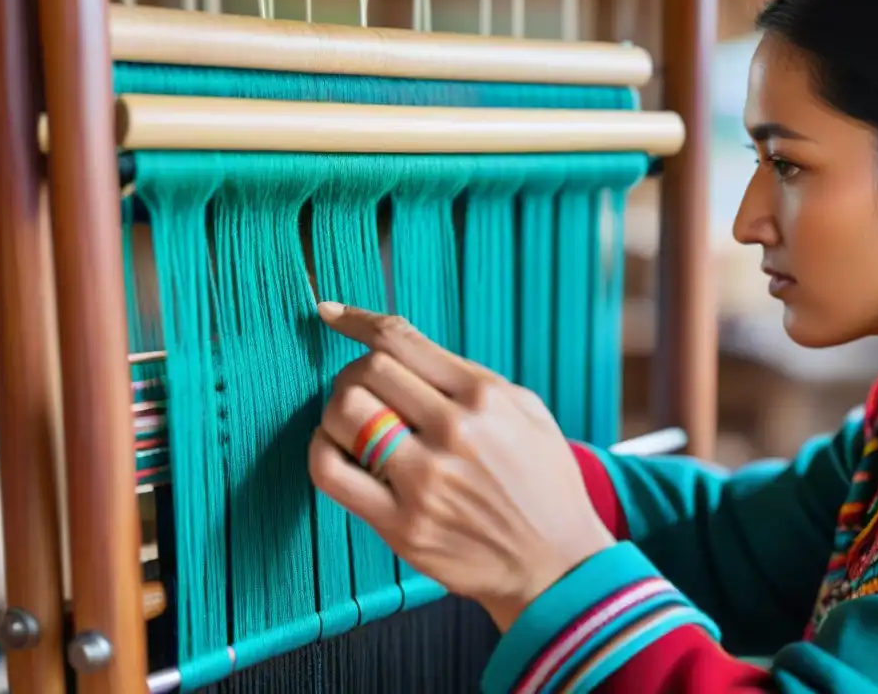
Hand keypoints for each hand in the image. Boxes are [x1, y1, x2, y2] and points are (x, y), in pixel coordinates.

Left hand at [308, 302, 614, 631]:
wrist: (557, 563)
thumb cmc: (543, 481)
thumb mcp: (526, 411)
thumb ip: (471, 377)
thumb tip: (407, 349)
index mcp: (484, 396)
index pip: (399, 340)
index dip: (356, 320)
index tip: (331, 314)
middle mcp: (454, 432)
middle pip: (369, 371)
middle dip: (353, 371)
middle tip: (361, 388)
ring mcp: (426, 480)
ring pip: (346, 413)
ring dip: (337, 408)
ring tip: (351, 421)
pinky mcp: (403, 525)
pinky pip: (332, 472)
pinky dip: (321, 449)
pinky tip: (334, 448)